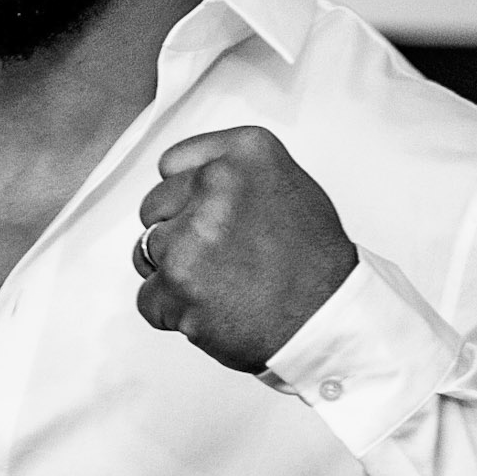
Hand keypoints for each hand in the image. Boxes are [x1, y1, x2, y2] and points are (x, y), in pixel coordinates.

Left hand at [133, 126, 357, 372]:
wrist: (330, 323)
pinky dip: (173, 313)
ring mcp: (193, 233)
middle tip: (220, 258)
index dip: (184, 196)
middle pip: (154, 207)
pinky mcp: (177, 282)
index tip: (203, 213)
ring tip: (222, 286)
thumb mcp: (288, 186)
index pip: (173, 163)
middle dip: (176, 235)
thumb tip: (192, 178)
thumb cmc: (315, 264)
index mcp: (245, 153)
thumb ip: (237, 174)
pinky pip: (148, 298)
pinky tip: (214, 310)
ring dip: (174, 276)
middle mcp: (216, 184)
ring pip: (146, 252)